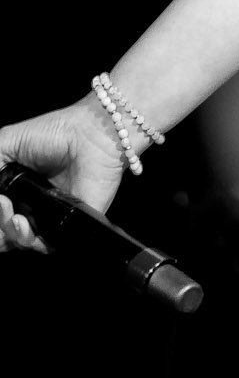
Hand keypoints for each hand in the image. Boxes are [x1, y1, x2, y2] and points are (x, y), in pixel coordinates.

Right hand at [0, 99, 125, 251]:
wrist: (91, 133)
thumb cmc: (54, 132)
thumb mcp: (9, 142)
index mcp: (16, 188)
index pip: (0, 211)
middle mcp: (31, 206)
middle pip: (5, 231)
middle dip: (0, 225)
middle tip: (4, 205)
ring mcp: (50, 217)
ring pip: (21, 241)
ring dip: (11, 233)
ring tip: (15, 217)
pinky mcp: (69, 226)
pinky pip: (47, 246)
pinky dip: (32, 242)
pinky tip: (27, 225)